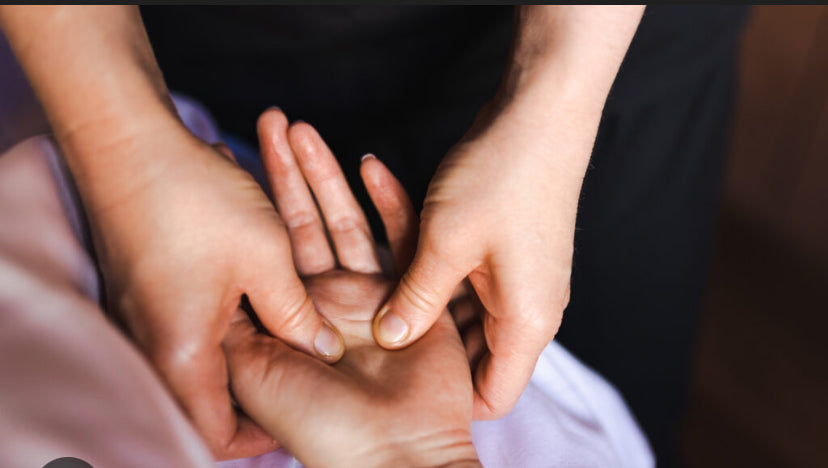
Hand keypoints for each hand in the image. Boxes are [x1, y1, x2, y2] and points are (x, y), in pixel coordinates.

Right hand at [83, 124, 343, 459]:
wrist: (125, 138)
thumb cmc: (195, 200)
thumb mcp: (267, 260)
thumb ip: (298, 315)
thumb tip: (322, 349)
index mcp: (183, 355)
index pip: (219, 432)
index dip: (261, 435)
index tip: (303, 412)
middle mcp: (159, 343)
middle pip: (223, 384)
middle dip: (272, 366)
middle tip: (314, 356)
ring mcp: (153, 311)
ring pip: (222, 334)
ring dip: (260, 321)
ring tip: (298, 306)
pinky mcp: (155, 282)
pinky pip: (206, 304)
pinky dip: (240, 291)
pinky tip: (267, 265)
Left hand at [223, 110, 479, 467]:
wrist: (393, 452)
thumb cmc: (320, 422)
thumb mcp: (252, 372)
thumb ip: (231, 323)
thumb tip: (208, 280)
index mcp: (289, 319)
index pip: (267, 247)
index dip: (252, 204)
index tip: (232, 158)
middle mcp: (329, 302)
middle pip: (305, 224)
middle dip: (288, 174)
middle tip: (272, 123)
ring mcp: (372, 294)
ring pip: (345, 221)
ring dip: (328, 176)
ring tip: (306, 131)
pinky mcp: (412, 292)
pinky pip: (398, 236)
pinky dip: (387, 200)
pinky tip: (369, 164)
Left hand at [373, 100, 593, 418]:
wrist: (541, 112)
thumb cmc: (501, 176)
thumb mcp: (445, 244)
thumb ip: (415, 299)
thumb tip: (389, 339)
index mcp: (526, 323)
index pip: (492, 398)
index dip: (448, 402)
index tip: (397, 391)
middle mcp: (530, 311)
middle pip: (476, 360)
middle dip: (429, 356)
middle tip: (374, 349)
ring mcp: (522, 283)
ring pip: (464, 320)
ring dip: (425, 310)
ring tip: (375, 301)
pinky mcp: (510, 256)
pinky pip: (466, 285)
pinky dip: (435, 279)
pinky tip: (397, 258)